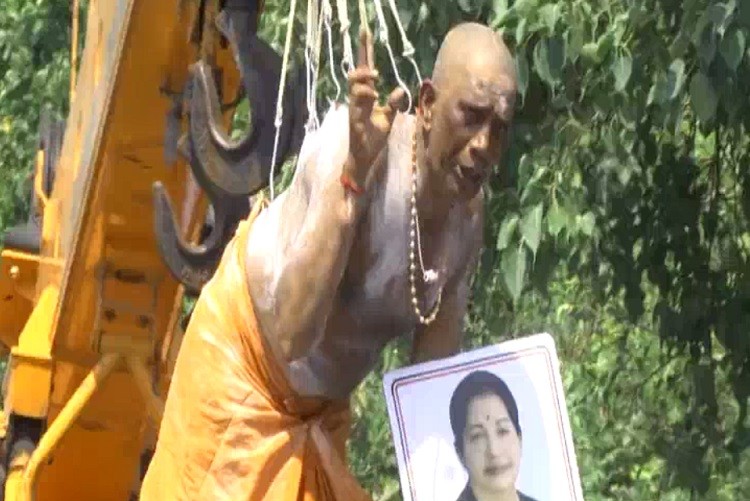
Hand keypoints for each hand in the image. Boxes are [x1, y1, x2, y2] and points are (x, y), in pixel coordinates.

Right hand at [345, 29, 406, 189]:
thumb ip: (393, 104)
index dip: (366, 52)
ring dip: (363, 76)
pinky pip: (356, 100)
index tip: (366, 32)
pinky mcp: (354, 117)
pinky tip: (373, 93)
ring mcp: (354, 107)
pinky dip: (364, 93)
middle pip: (356, 71)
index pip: (365, 70)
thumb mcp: (388, 119)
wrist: (364, 157)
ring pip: (353, 83)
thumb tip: (399, 88)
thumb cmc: (373, 139)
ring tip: (374, 74)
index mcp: (366, 96)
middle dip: (361, 55)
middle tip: (368, 41)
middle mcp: (358, 99)